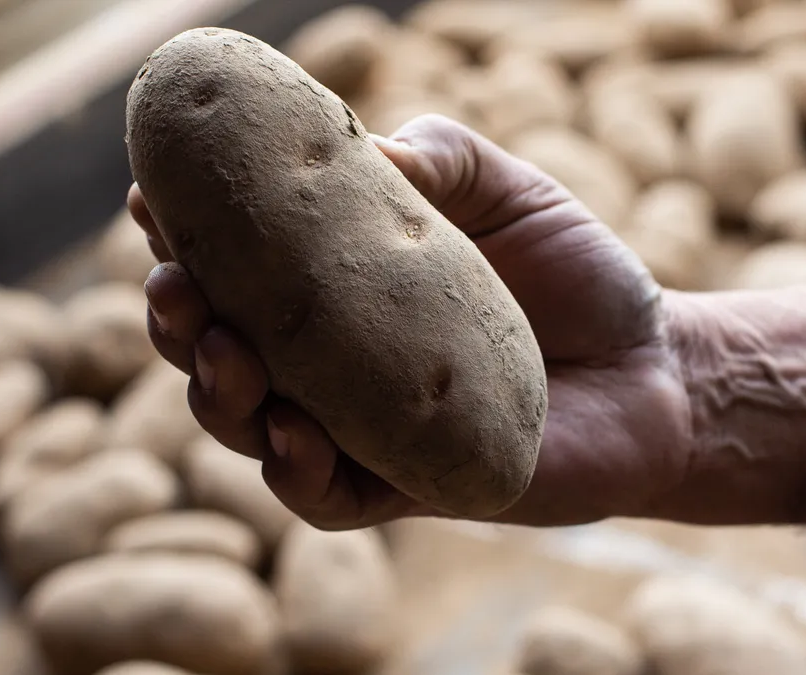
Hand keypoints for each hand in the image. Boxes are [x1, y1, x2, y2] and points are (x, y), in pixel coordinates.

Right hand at [128, 114, 695, 529]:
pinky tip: (291, 434)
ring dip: (219, 395)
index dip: (185, 235)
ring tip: (222, 352)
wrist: (655, 368)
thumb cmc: (574, 275)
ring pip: (255, 427)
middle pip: (225, 349)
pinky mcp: (408, 486)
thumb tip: (365, 152)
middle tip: (174, 287)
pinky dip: (296, 471)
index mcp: (342, 287)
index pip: (243, 264)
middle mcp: (335, 361)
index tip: (151, 200)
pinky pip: (329, 497)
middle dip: (181, 321)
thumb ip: (436, 158)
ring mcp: (365, 428)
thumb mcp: (507, 190)